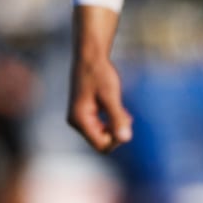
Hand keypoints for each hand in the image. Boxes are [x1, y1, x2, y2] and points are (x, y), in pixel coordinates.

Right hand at [68, 6, 131, 151]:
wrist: (89, 57)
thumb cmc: (99, 74)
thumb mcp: (111, 96)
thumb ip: (117, 118)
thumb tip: (126, 139)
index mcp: (79, 120)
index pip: (101, 145)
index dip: (117, 138)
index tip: (125, 120)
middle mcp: (76, 122)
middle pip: (102, 142)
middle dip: (117, 131)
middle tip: (126, 115)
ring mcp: (79, 119)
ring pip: (102, 135)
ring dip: (116, 125)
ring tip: (123, 111)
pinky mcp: (85, 114)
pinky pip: (101, 127)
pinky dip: (112, 121)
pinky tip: (119, 109)